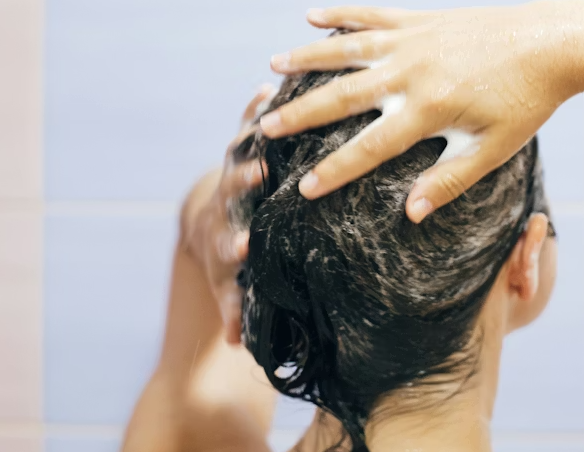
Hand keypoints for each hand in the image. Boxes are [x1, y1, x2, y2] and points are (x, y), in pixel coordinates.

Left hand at [180, 85, 274, 343]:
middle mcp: (226, 201)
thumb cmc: (223, 258)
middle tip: (256, 174)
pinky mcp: (238, 149)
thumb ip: (232, 309)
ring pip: (238, 151)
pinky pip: (245, 126)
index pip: (229, 242)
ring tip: (271, 117)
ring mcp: (230, 171)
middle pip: (231, 191)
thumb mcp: (225, 283)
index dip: (235, 245)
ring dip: (252, 134)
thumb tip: (237, 346)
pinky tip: (266, 87)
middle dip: (242, 183)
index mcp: (225, 237)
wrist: (207, 221)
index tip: (244, 248)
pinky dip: (252, 108)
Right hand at [260, 1, 583, 221]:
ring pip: (348, 49)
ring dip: (308, 57)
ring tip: (274, 64)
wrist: (554, 43)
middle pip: (343, 95)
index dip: (334, 170)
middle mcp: (412, 71)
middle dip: (301, 114)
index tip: (302, 188)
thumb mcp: (493, 150)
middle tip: (264, 126)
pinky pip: (373, 14)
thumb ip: (449, 181)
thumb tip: (411, 214)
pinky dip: (341, 14)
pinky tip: (312, 15)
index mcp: (428, 109)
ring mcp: (415, 40)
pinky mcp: (423, 19)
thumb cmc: (527, 103)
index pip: (369, 147)